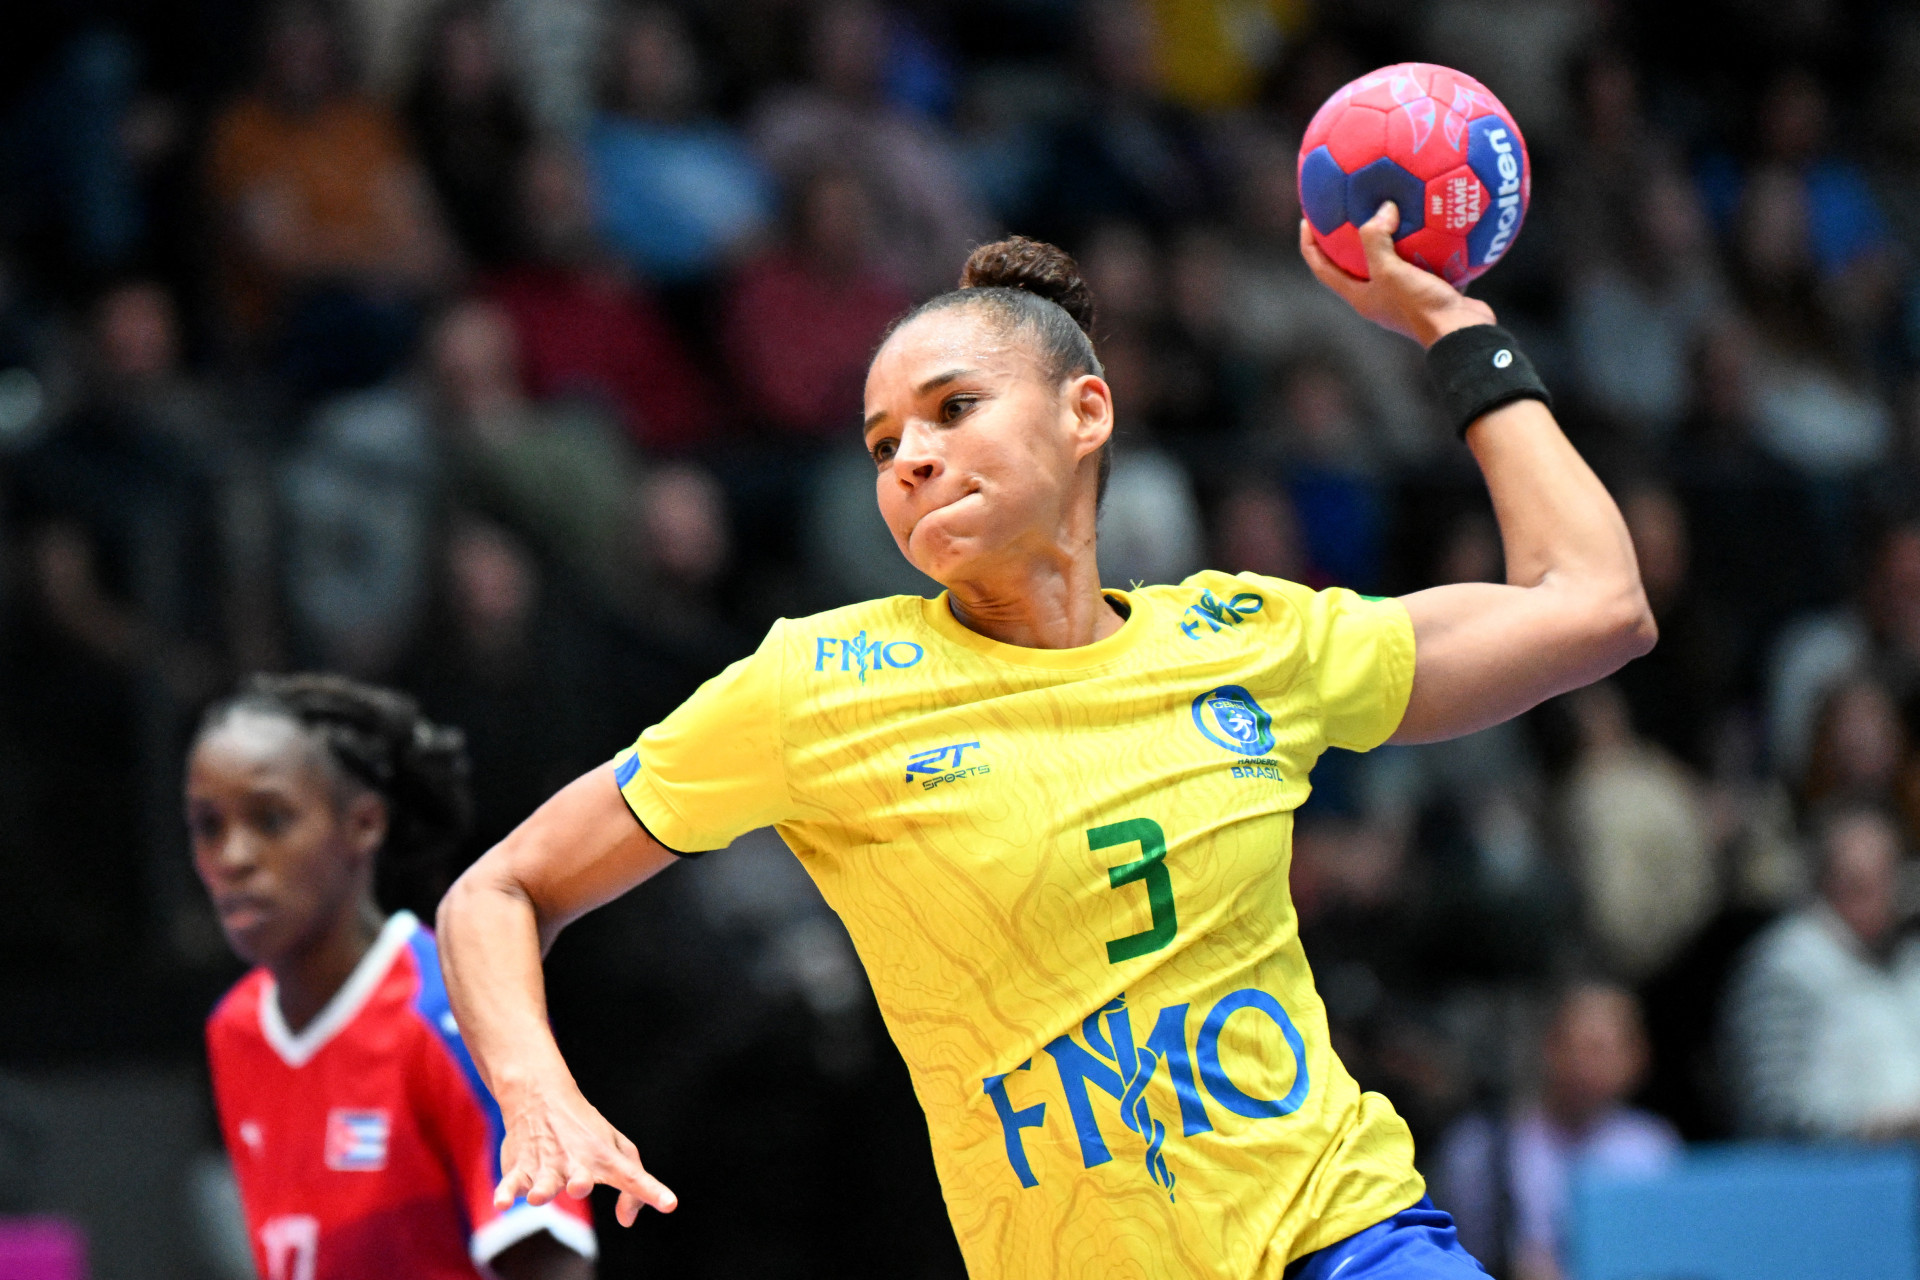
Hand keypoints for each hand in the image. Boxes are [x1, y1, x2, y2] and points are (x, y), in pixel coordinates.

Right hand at [494, 1071, 676, 1226]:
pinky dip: (506, 1191)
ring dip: (542, 1189)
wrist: (542, 1096)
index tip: (669, 1204)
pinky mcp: (520, 1166)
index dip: (652, 1192)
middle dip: (580, 1183)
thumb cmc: (587, 1130)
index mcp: (605, 1158)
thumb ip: (633, 1186)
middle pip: (580, 1178)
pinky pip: (511, 1181)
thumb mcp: (618, 1148)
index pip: (633, 1177)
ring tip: (537, 1196)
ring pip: (544, 1181)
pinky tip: (503, 1203)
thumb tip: (627, 1221)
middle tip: (582, 1185)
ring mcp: (547, 1164)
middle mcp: (576, 1162)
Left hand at [1299, 203, 1496, 347]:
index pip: (1323, 270)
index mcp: (1360, 297)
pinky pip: (1422, 258)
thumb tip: (1383, 208)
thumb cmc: (1419, 306)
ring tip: (1391, 206)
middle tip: (1347, 207)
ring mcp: (1404, 294)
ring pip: (1390, 259)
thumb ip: (1378, 239)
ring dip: (1390, 235)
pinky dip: (1424, 239)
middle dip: (1348, 237)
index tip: (1306, 220)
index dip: (1310, 246)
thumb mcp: (1390, 271)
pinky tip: (1432, 218)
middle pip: (1353, 263)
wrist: (1461, 332)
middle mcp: (1377, 297)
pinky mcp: (1428, 288)